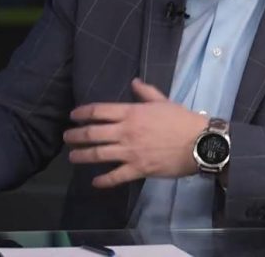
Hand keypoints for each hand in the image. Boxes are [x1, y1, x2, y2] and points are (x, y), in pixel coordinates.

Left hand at [64, 78, 208, 187]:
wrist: (198, 142)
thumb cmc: (181, 120)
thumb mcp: (163, 101)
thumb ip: (146, 92)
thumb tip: (134, 82)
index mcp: (131, 113)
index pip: (99, 111)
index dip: (82, 113)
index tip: (73, 116)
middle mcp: (125, 132)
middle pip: (92, 133)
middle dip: (76, 135)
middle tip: (67, 137)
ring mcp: (130, 152)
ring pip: (98, 154)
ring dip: (82, 155)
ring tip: (73, 156)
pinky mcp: (137, 169)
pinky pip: (115, 176)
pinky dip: (103, 180)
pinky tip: (94, 182)